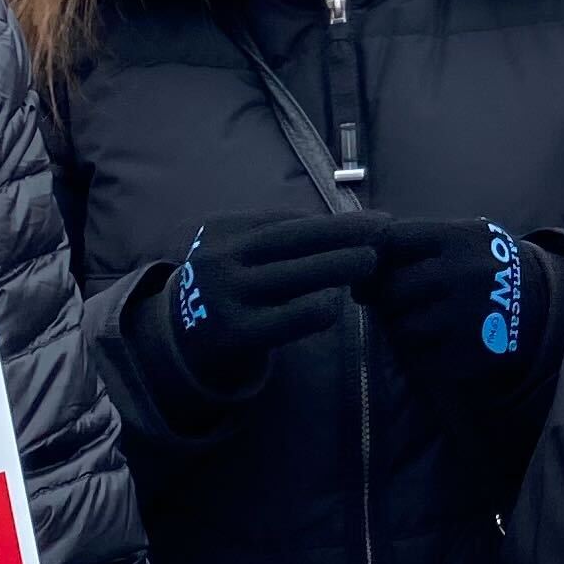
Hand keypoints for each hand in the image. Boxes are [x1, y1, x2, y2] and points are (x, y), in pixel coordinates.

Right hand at [123, 208, 390, 401]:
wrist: (178, 345)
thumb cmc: (227, 292)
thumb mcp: (239, 256)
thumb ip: (277, 241)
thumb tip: (345, 225)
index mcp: (224, 230)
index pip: (287, 220)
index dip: (332, 220)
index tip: (370, 218)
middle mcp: (222, 257)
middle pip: (295, 239)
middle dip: (346, 231)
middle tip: (385, 228)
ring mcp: (227, 294)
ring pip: (298, 274)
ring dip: (342, 264)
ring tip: (373, 261)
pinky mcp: (237, 333)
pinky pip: (293, 315)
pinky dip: (321, 306)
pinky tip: (337, 305)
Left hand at [357, 216, 550, 417]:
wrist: (542, 299)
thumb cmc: (486, 263)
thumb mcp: (464, 236)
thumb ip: (418, 242)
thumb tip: (360, 263)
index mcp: (458, 238)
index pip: (392, 240)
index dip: (373, 255)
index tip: (371, 269)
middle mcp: (462, 274)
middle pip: (391, 289)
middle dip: (386, 296)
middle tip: (392, 301)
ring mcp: (466, 316)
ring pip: (401, 327)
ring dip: (402, 326)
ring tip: (419, 320)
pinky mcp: (469, 353)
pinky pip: (418, 359)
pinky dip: (420, 353)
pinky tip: (436, 342)